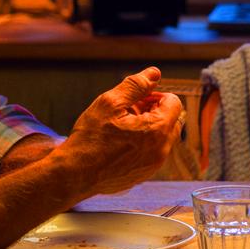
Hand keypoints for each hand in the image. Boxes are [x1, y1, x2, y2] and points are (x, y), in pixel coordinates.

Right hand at [60, 67, 182, 195]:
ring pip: (162, 137)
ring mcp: (154, 165)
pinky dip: (143, 143)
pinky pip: (153, 153)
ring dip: (149, 127)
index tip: (137, 99)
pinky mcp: (144, 174)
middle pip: (172, 120)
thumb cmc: (90, 139)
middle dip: (155, 111)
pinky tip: (120, 142)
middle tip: (129, 110)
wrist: (75, 175)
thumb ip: (136, 86)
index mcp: (157, 130)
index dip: (155, 95)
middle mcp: (161, 150)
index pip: (174, 102)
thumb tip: (154, 73)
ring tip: (122, 126)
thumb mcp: (110, 103)